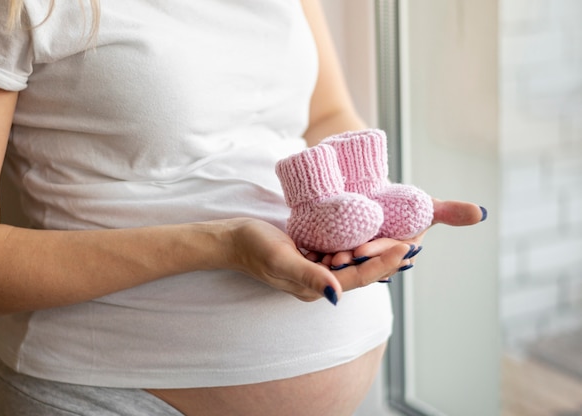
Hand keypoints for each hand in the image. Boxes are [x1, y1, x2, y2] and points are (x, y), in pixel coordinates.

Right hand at [225, 218, 413, 304]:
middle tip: (412, 243)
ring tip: (398, 237)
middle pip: (360, 272)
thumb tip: (337, 295)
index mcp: (314, 288)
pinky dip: (356, 244)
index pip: (357, 278)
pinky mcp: (310, 257)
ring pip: (352, 263)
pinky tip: (369, 233)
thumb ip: (308, 277)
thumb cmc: (253, 248)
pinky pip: (339, 253)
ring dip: (373, 252)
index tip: (405, 248)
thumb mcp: (280, 259)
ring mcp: (314, 270)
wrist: (232, 240)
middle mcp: (318, 282)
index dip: (382, 264)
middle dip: (385, 259)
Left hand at [307, 198, 486, 282]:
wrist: (366, 192)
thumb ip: (447, 211)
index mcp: (396, 252)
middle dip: (353, 260)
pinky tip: (306, 254)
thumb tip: (481, 213)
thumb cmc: (398, 203)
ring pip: (344, 261)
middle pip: (364, 260)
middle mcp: (375, 257)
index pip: (388, 253)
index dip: (379, 251)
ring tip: (322, 257)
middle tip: (340, 256)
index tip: (366, 247)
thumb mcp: (421, 206)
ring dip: (333, 264)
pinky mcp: (334, 251)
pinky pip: (325, 257)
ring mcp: (354, 255)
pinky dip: (317, 258)